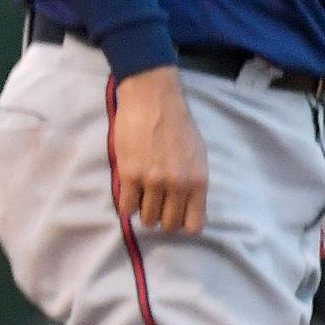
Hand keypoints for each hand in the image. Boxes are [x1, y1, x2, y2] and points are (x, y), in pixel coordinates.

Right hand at [112, 66, 209, 232]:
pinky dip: (127, 205)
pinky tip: (129, 193)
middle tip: (155, 205)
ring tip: (141, 196)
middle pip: (168, 225)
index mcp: (197, 181)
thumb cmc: (177, 124)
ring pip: (147, 218)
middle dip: (161, 219)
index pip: (193, 225)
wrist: (152, 99)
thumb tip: (186, 206)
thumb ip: (193, 182)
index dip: (182, 224)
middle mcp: (177, 185)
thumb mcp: (198, 155)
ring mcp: (152, 180)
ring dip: (143, 211)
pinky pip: (126, 206)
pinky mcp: (129, 173)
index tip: (174, 214)